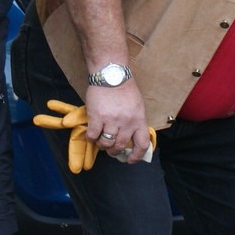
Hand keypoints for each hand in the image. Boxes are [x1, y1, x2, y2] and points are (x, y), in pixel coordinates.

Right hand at [32, 100, 156, 171]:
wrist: (111, 74)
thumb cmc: (125, 89)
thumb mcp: (137, 106)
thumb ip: (135, 122)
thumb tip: (131, 139)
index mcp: (139, 120)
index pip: (142, 144)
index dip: (137, 156)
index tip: (130, 160)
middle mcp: (127, 122)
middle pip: (121, 146)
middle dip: (114, 151)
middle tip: (111, 149)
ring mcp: (111, 120)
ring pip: (106, 143)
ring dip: (103, 145)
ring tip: (101, 141)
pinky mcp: (97, 117)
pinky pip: (93, 136)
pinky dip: (92, 138)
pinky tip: (92, 133)